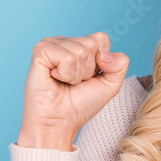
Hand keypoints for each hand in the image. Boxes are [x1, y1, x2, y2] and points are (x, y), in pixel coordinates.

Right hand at [17, 32, 128, 149]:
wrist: (59, 122)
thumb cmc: (80, 105)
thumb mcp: (110, 85)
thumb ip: (120, 64)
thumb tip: (102, 54)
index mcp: (80, 45)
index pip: (101, 38)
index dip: (101, 62)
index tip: (88, 77)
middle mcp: (65, 42)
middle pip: (92, 44)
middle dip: (88, 70)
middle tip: (73, 82)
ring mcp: (51, 44)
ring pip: (80, 51)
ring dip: (76, 75)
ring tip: (64, 82)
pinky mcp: (40, 51)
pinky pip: (66, 57)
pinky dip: (65, 74)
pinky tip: (54, 78)